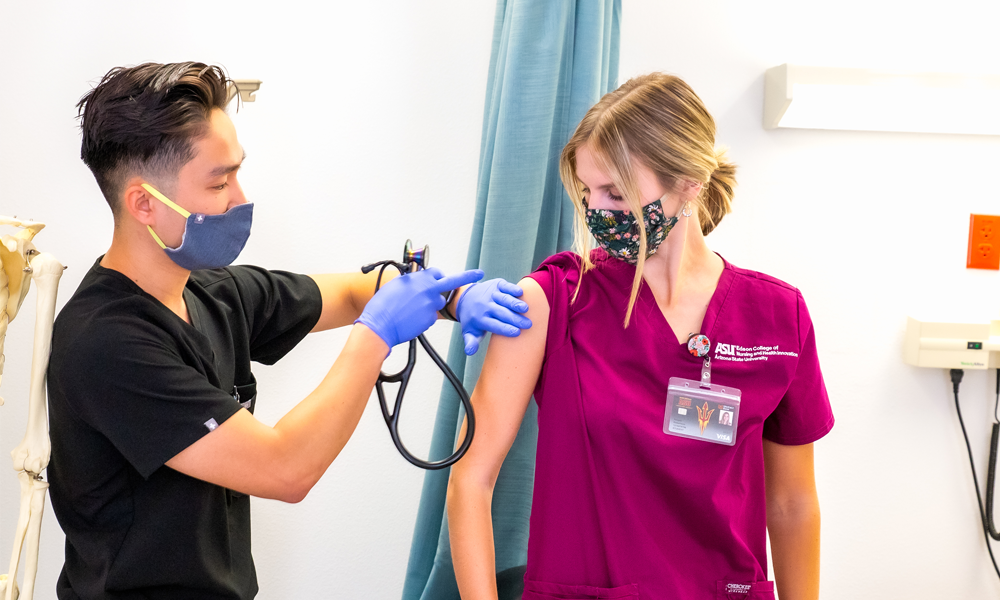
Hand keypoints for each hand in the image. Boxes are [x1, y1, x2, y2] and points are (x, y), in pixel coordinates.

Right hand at [357, 268, 483, 349]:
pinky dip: (424, 318)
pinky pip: (431, 317)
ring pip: (439, 303)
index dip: (438, 276)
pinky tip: (411, 319)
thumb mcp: (395, 286)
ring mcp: (431, 304)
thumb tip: (416, 281)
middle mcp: (428, 289)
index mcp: (418, 278)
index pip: (436, 273)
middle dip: (467, 276)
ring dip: (432, 305)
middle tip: (478, 273)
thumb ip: (410, 282)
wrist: (380, 324)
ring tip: (413, 310)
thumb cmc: (383, 305)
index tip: (445, 277)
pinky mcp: (430, 319)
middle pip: (450, 282)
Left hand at [456, 278, 531, 354]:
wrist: (466, 298)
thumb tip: (470, 352)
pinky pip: (505, 286)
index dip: (505, 329)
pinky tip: (521, 293)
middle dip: (515, 319)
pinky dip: (512, 288)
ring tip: (526, 309)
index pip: (494, 325)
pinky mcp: (496, 285)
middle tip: (528, 324)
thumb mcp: (469, 332)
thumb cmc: (473, 319)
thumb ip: (471, 342)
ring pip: (504, 299)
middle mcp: (485, 305)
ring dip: (515, 303)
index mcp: (480, 319)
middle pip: (502, 313)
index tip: (517, 332)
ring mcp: (491, 294)